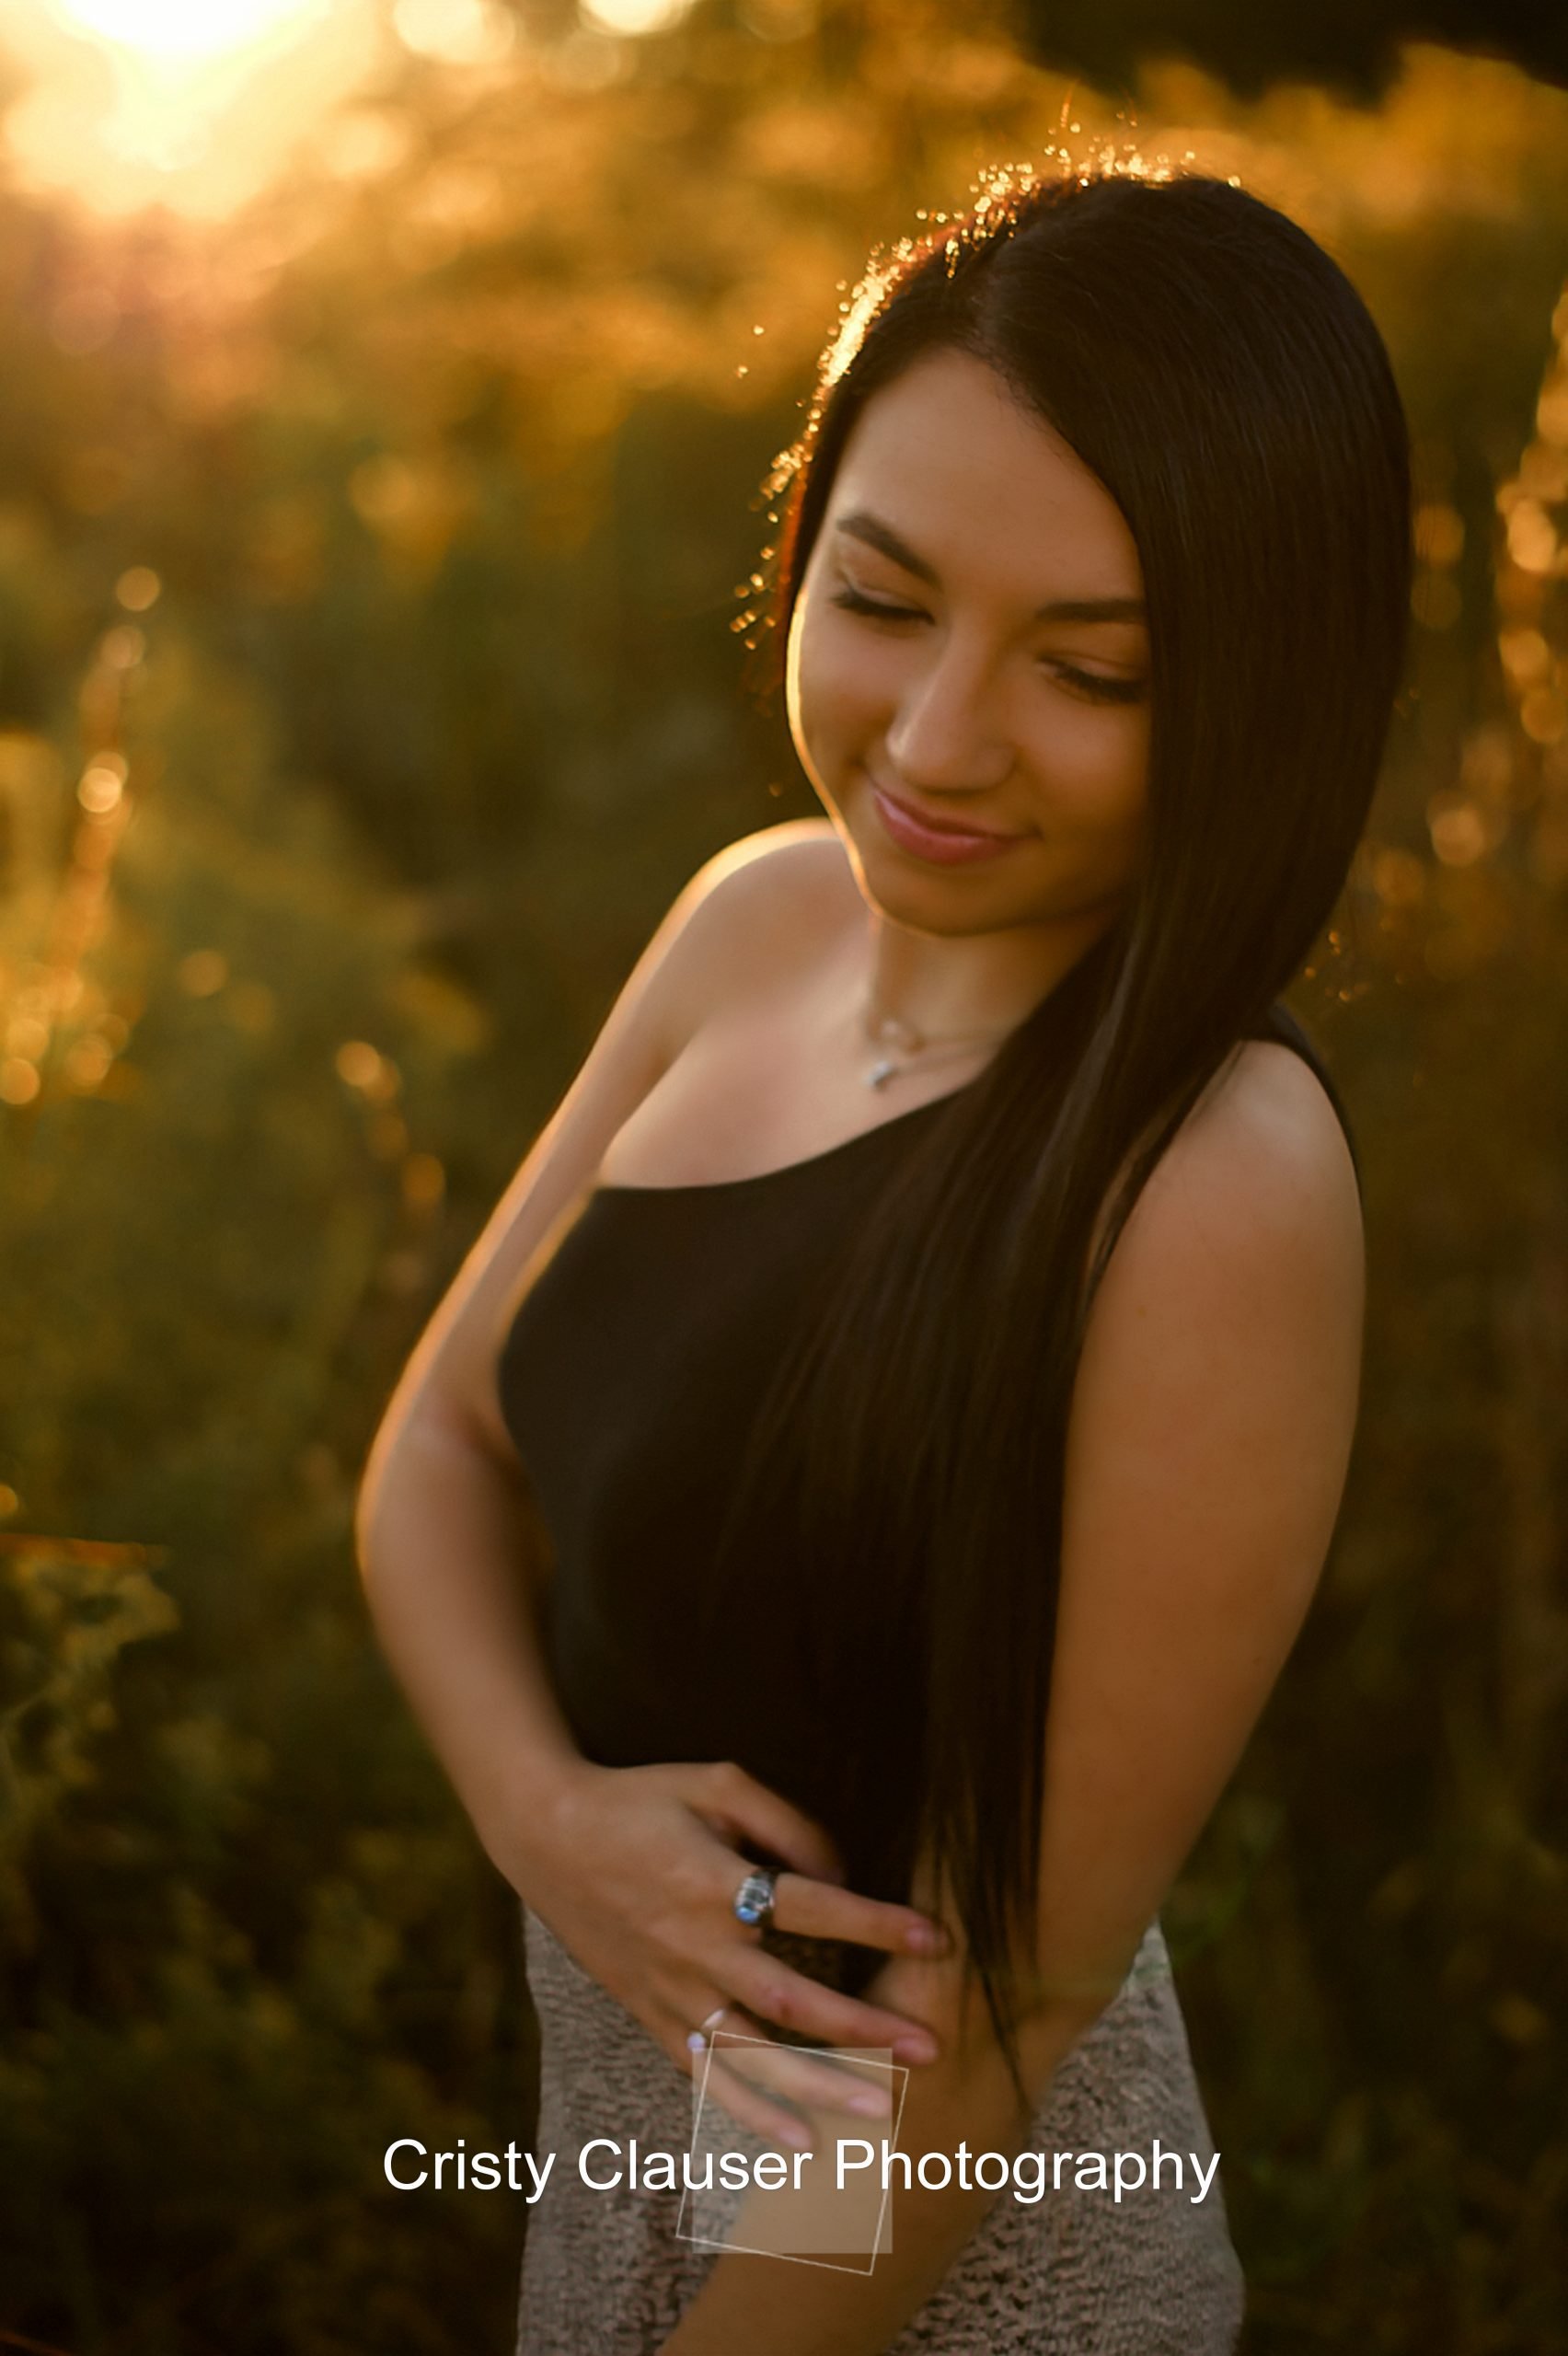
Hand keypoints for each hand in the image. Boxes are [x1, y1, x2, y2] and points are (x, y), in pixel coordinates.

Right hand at [500, 1757, 949, 2146]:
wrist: (546, 1835)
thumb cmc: (640, 1800)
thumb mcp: (716, 1783)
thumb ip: (786, 1824)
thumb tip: (841, 1875)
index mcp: (716, 1883)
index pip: (814, 1907)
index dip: (878, 1924)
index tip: (937, 1939)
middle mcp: (696, 1946)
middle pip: (793, 1999)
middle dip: (865, 2028)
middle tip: (929, 2049)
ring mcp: (671, 1989)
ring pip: (752, 2054)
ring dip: (818, 2086)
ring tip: (879, 2113)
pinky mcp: (651, 2015)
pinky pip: (705, 2075)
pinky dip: (749, 2112)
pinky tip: (797, 2141)